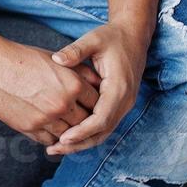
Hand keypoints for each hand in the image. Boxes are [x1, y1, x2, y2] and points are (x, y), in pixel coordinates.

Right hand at [0, 35, 102, 148]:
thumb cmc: (24, 58)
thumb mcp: (56, 60)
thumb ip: (80, 72)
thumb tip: (99, 82)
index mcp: (73, 84)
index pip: (96, 103)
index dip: (94, 104)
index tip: (89, 104)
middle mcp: (63, 104)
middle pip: (85, 122)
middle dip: (83, 119)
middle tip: (78, 116)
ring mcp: (46, 118)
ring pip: (68, 134)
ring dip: (67, 130)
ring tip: (62, 122)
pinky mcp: (29, 127)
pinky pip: (49, 140)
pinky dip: (51, 136)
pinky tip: (47, 126)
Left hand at [44, 21, 150, 155]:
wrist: (133, 36)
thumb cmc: (112, 37)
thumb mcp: (93, 39)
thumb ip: (75, 50)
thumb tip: (56, 59)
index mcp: (119, 88)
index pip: (101, 119)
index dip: (82, 131)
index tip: (62, 139)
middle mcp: (124, 101)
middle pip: (102, 132)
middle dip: (79, 144)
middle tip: (53, 150)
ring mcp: (124, 105)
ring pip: (104, 132)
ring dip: (82, 142)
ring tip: (57, 148)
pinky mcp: (118, 104)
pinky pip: (104, 125)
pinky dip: (88, 133)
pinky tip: (69, 135)